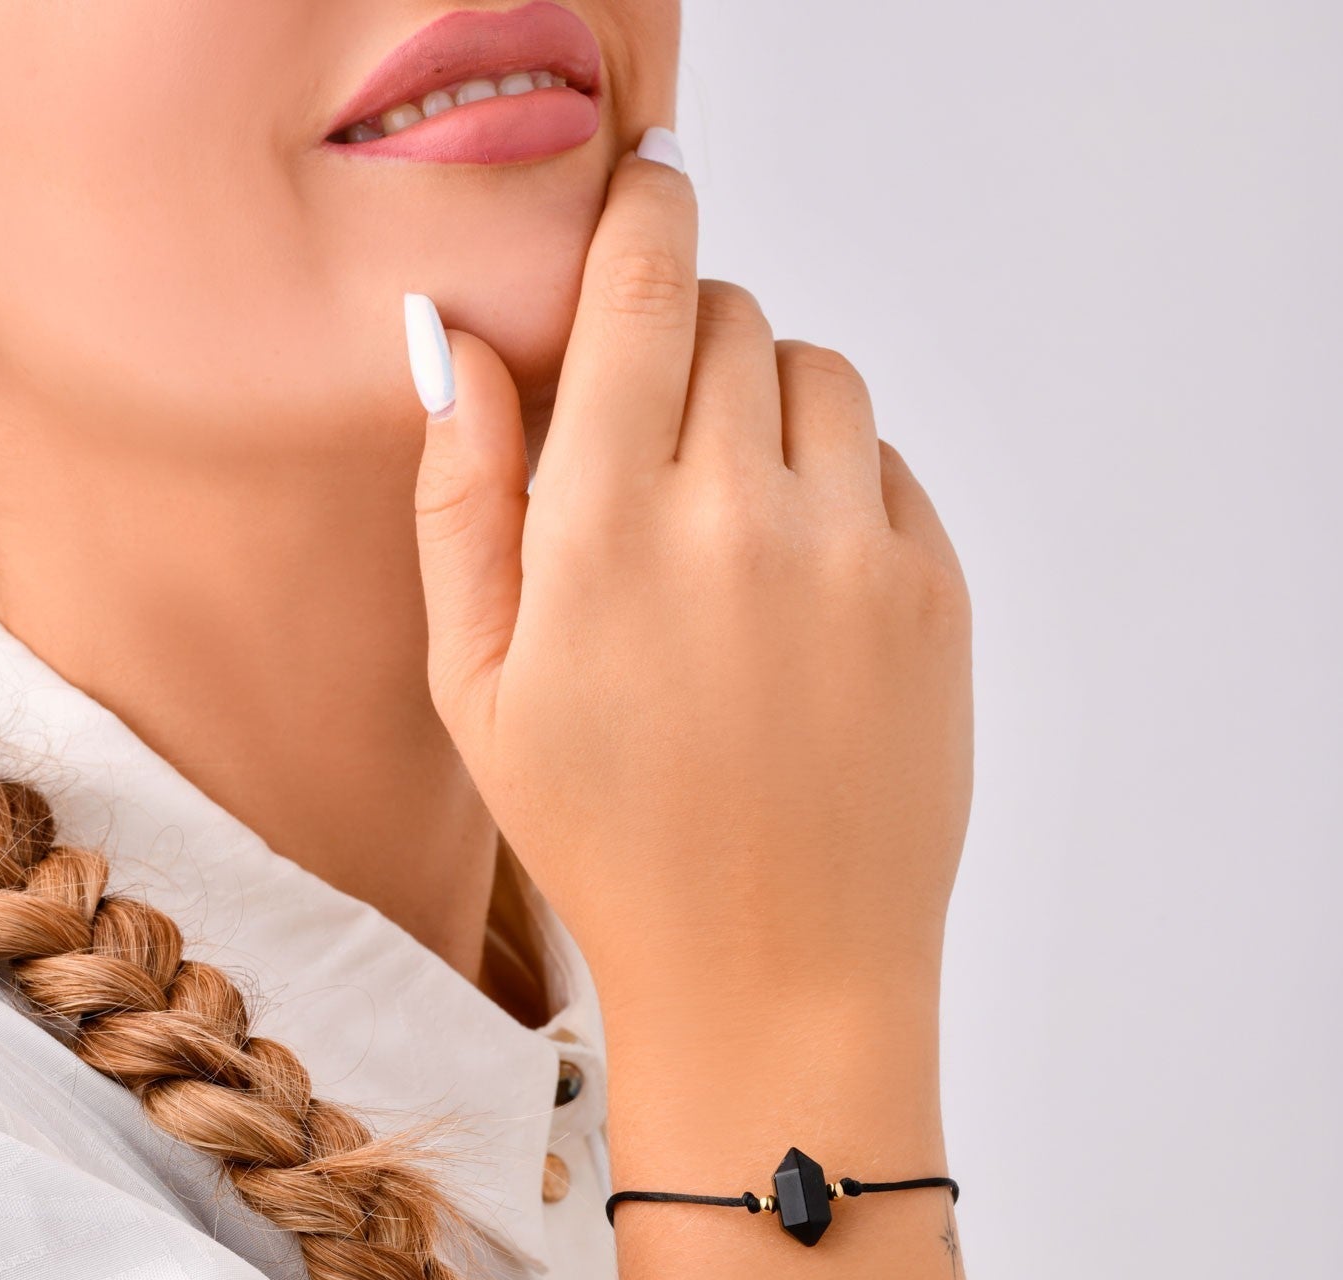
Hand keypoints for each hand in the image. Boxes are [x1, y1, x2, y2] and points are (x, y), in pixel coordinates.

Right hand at [411, 142, 972, 1046]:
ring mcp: (856, 553)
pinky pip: (887, 465)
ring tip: (729, 523)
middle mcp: (742, 517)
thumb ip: (462, 503)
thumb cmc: (609, 843)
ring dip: (768, 407)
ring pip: (820, 376)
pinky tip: (795, 592)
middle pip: (733, 315)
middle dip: (687, 344)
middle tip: (656, 446)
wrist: (776, 974)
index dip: (646, 211)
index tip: (649, 187)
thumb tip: (465, 343)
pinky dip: (839, 488)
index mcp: (608, 532)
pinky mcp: (935, 594)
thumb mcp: (482, 692)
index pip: (646, 283)